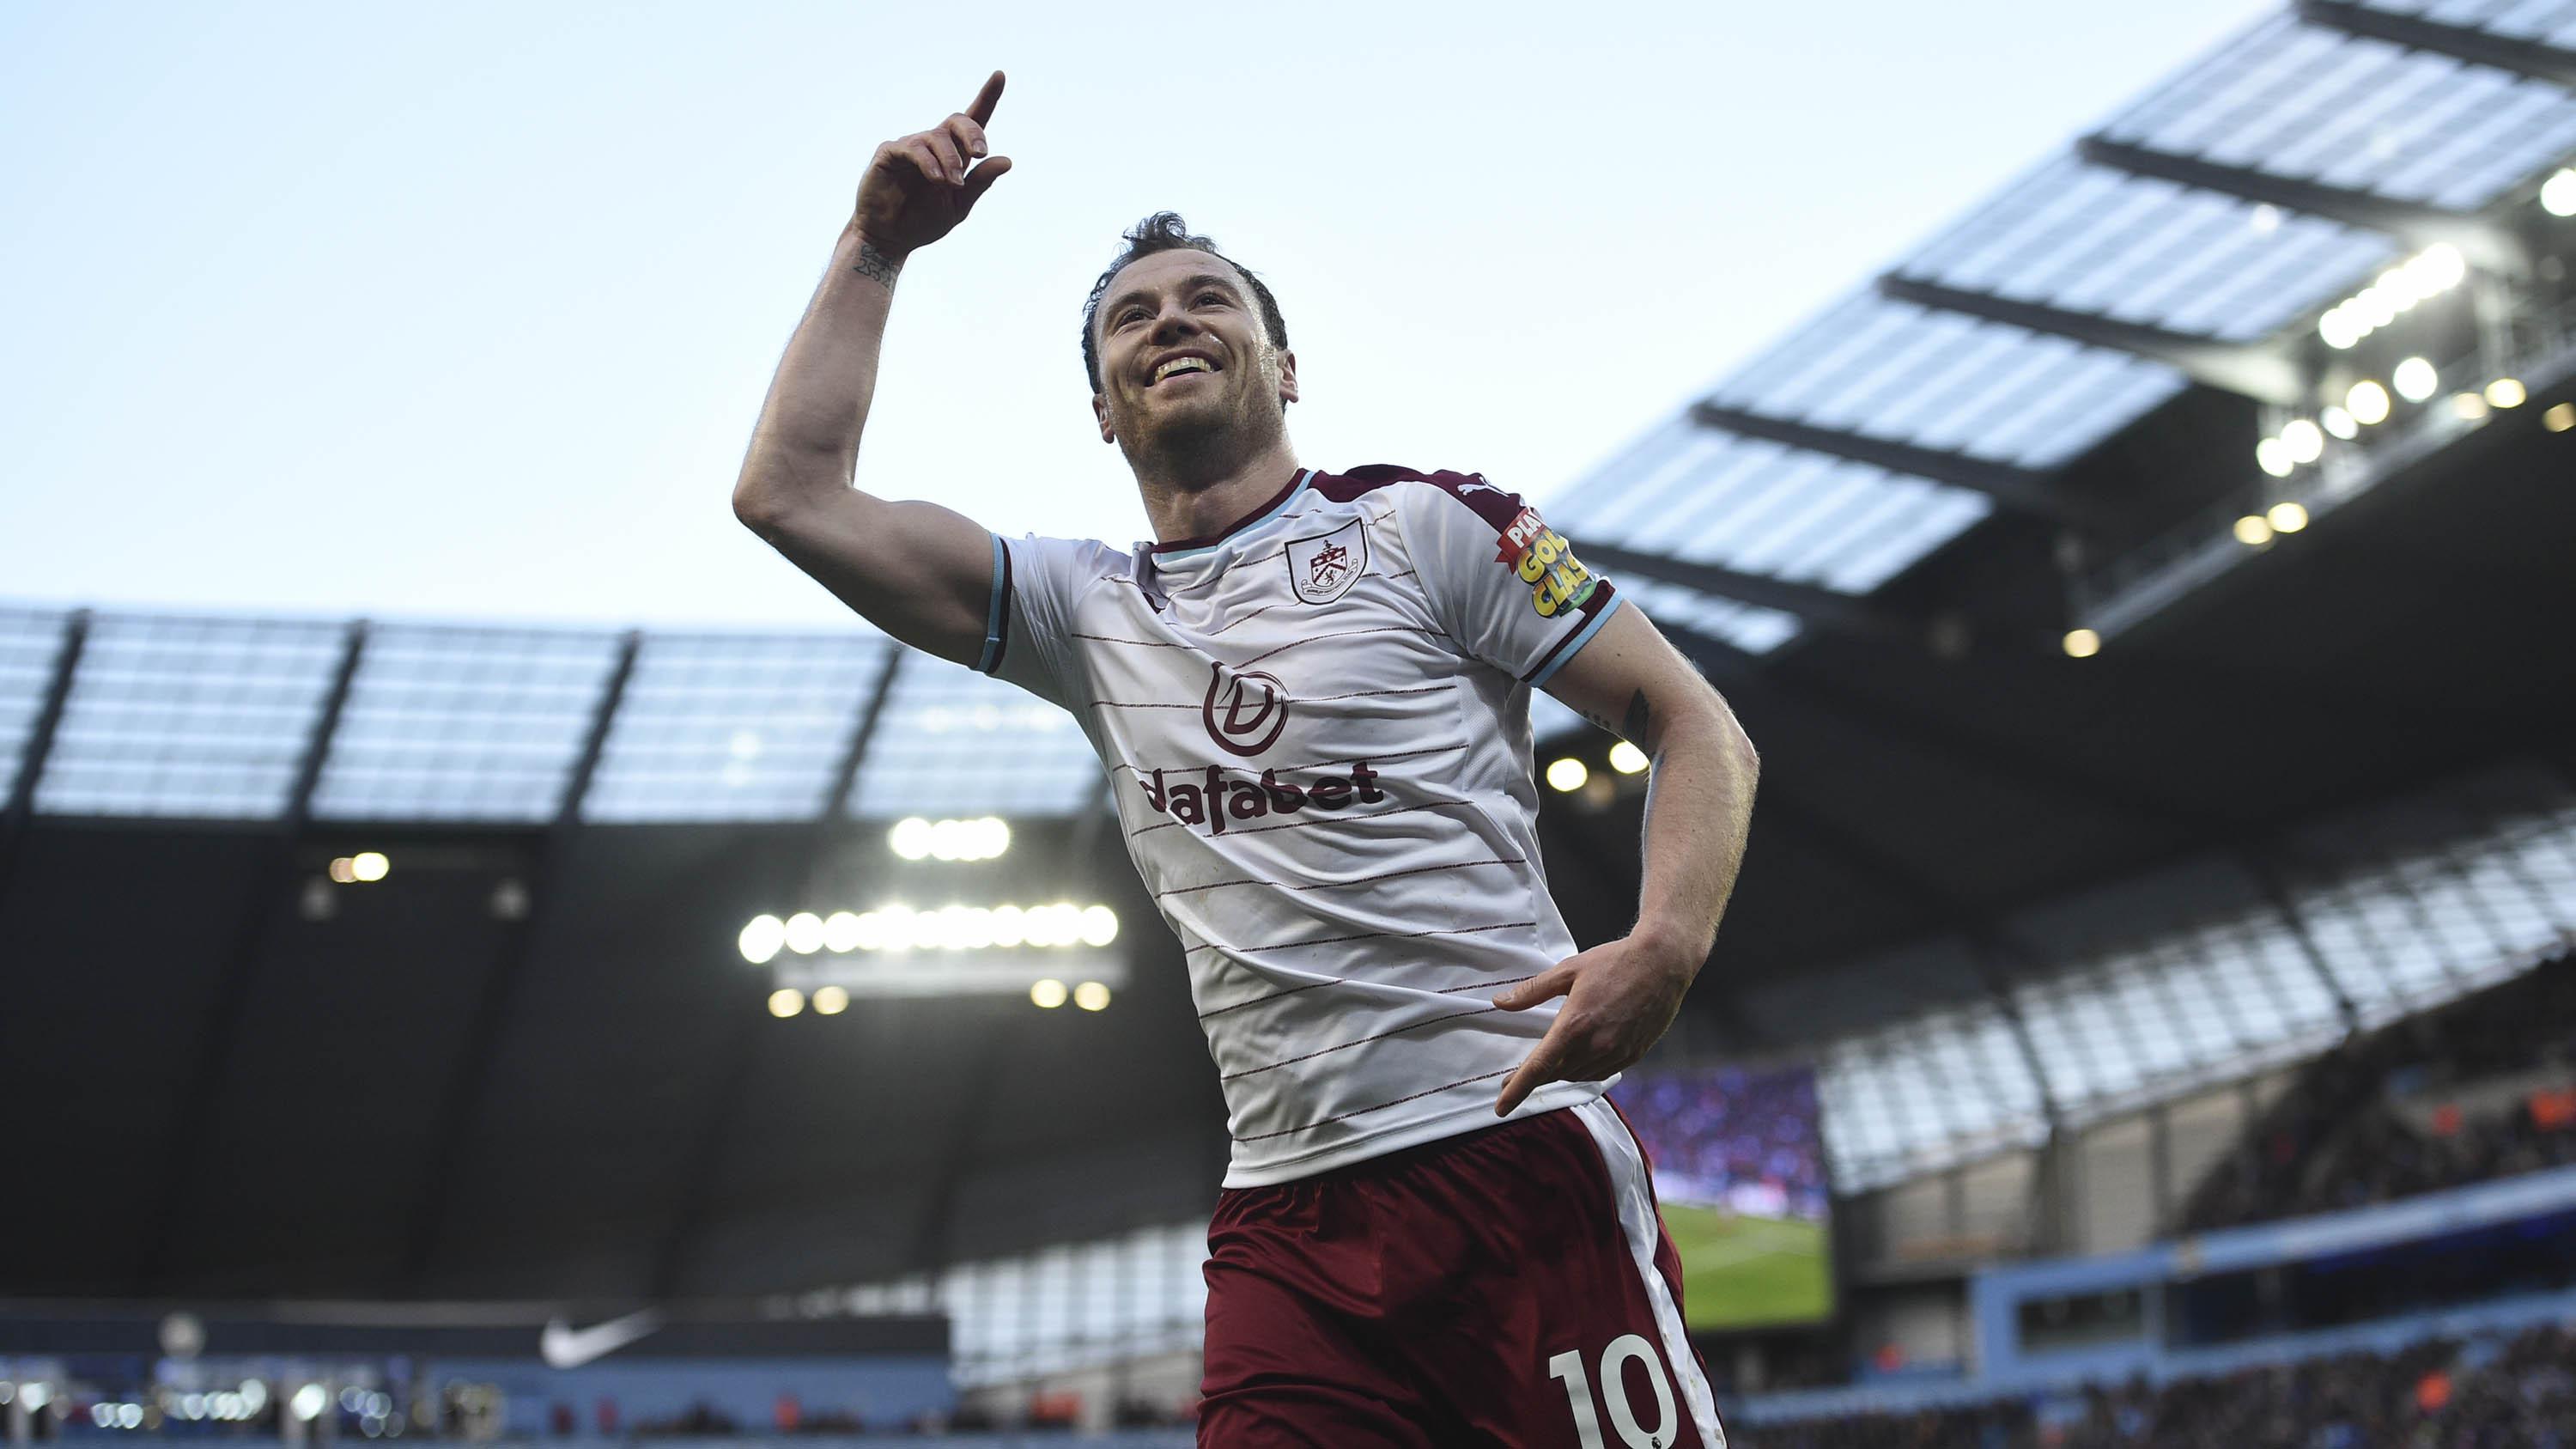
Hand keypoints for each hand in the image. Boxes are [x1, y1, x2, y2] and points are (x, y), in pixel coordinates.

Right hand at [852, 71, 1012, 259]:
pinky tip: (936, 180)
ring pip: (935, 138)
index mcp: (953, 155)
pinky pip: (912, 149)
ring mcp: (909, 147)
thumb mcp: (959, 205)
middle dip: (972, 134)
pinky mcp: (888, 154)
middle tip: (980, 155)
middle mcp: (932, 145)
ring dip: (949, 161)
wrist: (890, 239)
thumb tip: (1007, 160)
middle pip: (956, 121)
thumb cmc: (922, 220)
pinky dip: (928, 163)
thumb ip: (980, 183)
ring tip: (952, 185)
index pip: (973, 121)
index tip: (1000, 75)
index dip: (987, 97)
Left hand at [1490, 929, 1699, 1115]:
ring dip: (1560, 1073)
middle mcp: (1596, 1045)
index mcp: (1575, 1025)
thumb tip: (1500, 1002)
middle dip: (1536, 1077)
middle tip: (1517, 1075)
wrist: (1662, 963)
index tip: (1500, 1106)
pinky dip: (1584, 1071)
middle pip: (1556, 1074)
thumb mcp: (1567, 970)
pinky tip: (1579, 1060)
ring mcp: (1617, 1052)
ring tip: (1550, 1063)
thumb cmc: (1614, 962)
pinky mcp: (1634, 1054)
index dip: (1517, 1089)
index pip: (1539, 1067)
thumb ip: (1532, 991)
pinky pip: (1601, 1073)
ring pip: (1579, 1076)